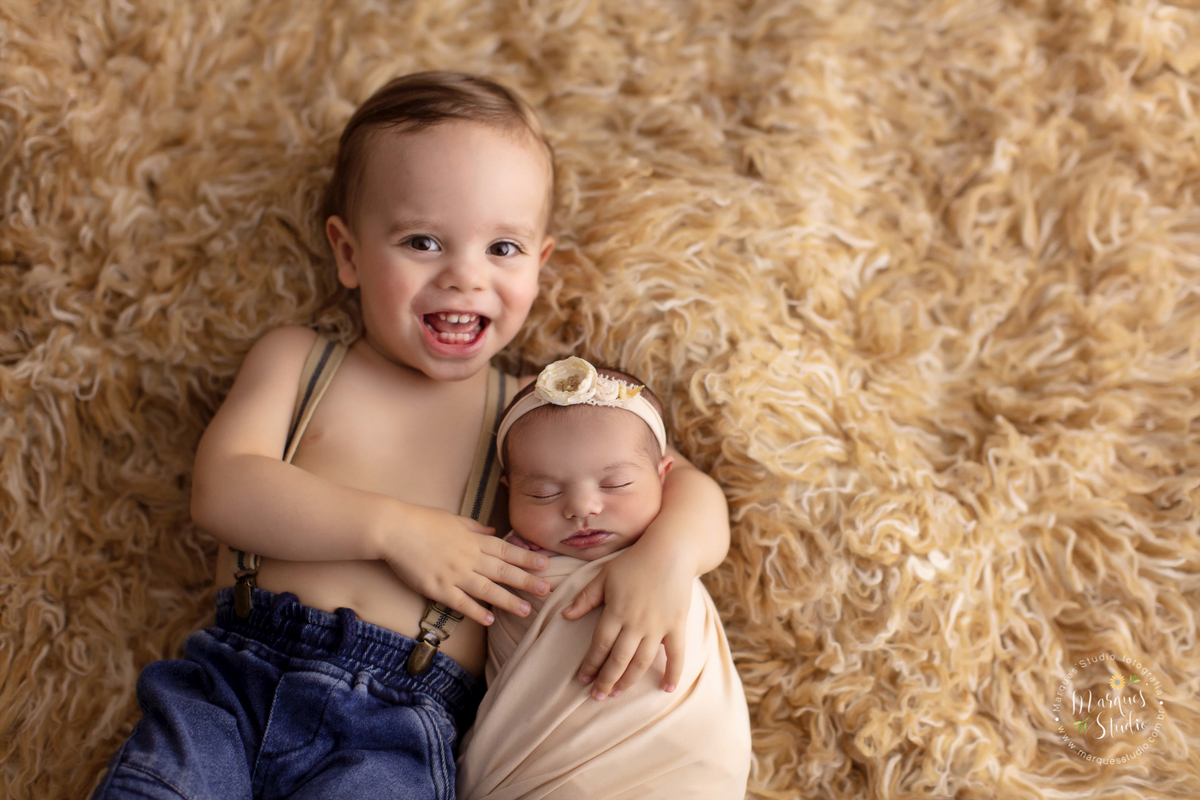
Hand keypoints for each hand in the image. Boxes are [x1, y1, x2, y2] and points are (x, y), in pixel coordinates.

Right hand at [377, 504, 549, 625]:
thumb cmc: (422, 521)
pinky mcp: (438, 588)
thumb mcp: (454, 519)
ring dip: (508, 601)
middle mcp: (469, 558)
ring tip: (525, 611)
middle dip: (526, 581)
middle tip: (547, 589)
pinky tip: (490, 620)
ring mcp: (454, 574)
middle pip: (503, 571)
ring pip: (487, 590)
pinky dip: (476, 612)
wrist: (394, 530)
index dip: (526, 558)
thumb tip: (493, 531)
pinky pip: (461, 603)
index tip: (545, 564)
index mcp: (473, 540)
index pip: (506, 550)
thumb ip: (475, 528)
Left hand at [562, 545, 691, 699]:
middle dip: (606, 680)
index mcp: (616, 611)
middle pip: (618, 659)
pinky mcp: (677, 625)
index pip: (600, 645)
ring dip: (629, 680)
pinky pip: (676, 654)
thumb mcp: (604, 576)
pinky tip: (666, 689)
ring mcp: (658, 626)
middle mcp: (636, 623)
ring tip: (618, 693)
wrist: (670, 551)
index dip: (590, 665)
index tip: (583, 679)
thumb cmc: (633, 562)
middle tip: (597, 697)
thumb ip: (585, 598)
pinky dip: (673, 673)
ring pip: (642, 662)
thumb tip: (565, 615)